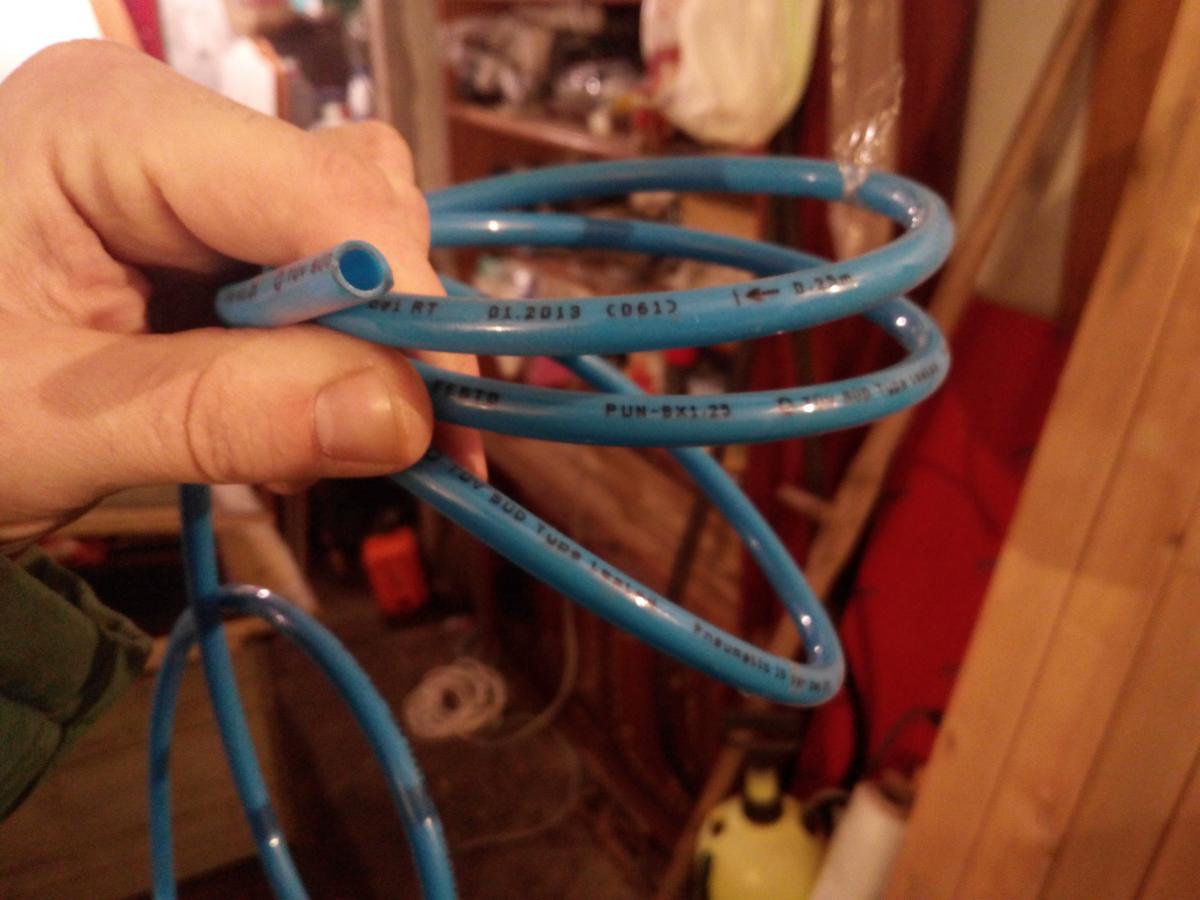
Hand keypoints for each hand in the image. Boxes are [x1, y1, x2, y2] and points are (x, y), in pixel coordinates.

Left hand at [0, 40, 483, 553]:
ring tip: (295, 434)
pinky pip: (323, 278)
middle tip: (376, 443)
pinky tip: (281, 410)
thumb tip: (407, 418)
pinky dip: (331, 357)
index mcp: (106, 123)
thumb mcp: (51, 427)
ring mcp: (192, 177)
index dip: (398, 298)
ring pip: (356, 240)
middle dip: (383, 328)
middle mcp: (166, 124)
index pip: (317, 185)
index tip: (437, 419)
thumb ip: (227, 415)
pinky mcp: (208, 234)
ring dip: (360, 348)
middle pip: (355, 201)